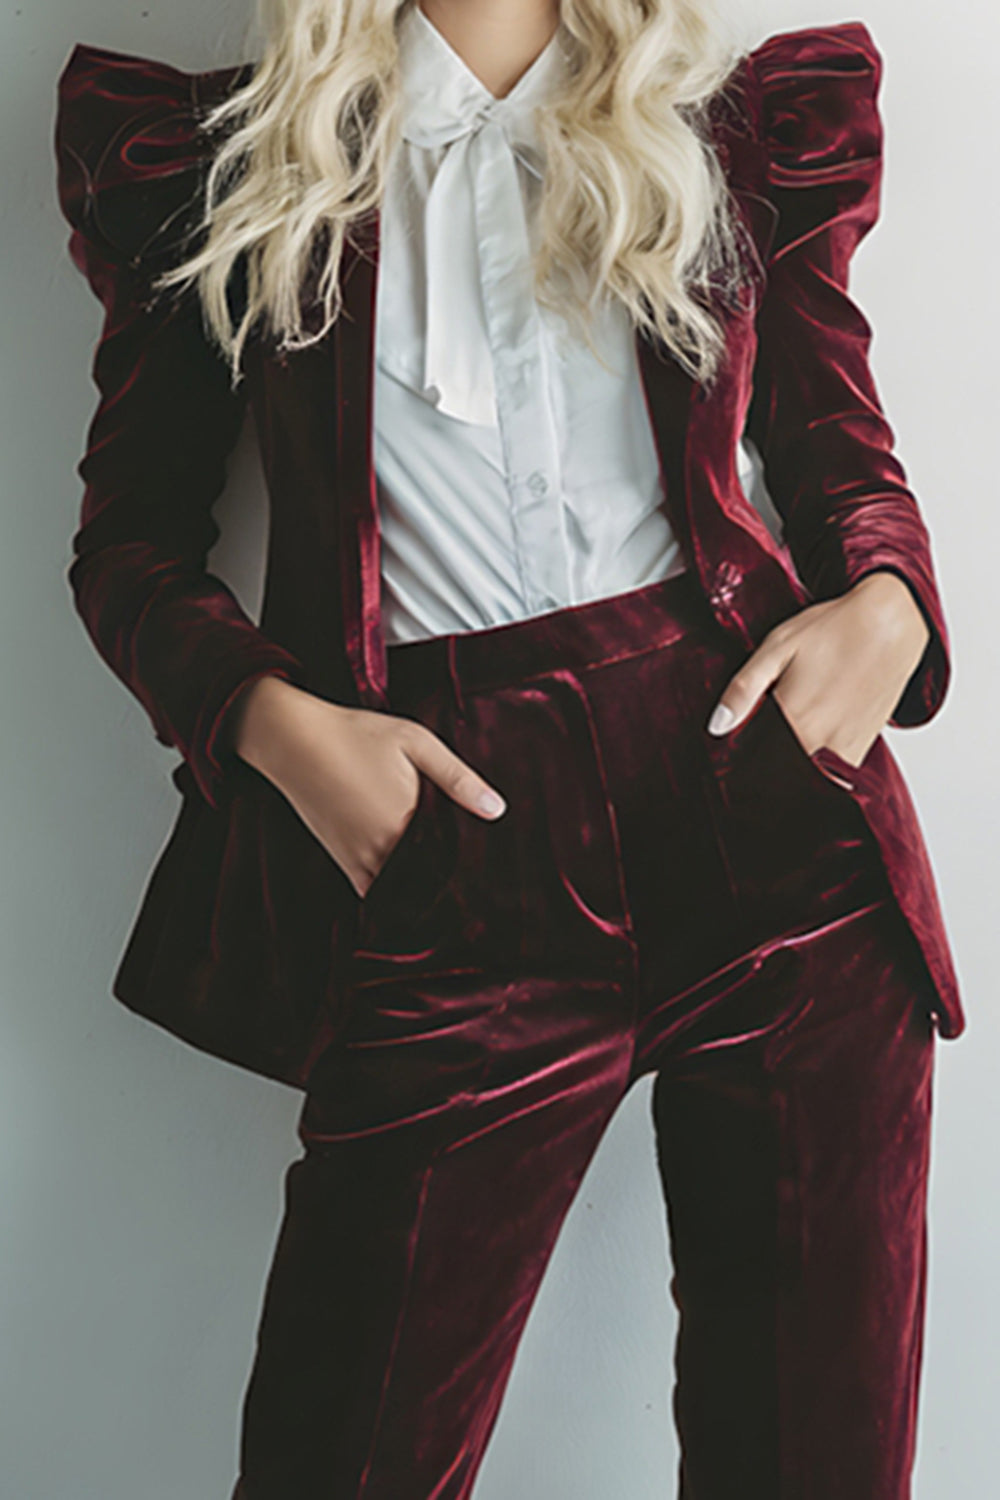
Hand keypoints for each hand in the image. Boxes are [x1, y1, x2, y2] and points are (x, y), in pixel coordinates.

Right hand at [231, 676, 506, 897]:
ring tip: (445, 883)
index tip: (490, 872)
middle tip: (475, 883)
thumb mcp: (416, 743)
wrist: (294, 740)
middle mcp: (383, 848)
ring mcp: (360, 859)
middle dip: (450, 880)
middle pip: (429, 880)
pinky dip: (392, 889)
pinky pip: (374, 890)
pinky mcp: (342, 861)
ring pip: (402, 889)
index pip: (452, 860)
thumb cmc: (357, 734)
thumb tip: (498, 810)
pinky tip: (408, 879)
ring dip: (421, 887)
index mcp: (408, 821)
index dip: (471, 866)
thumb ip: (458, 778)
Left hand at [705, 571, 930, 767]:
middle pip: (782, 773)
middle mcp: (821, 742)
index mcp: (794, 719)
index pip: (755, 761)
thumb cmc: (833, 630)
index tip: (733, 754)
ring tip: (783, 744)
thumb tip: (717, 726)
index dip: (742, 760)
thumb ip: (744, 689)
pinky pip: (834, 771)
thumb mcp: (777, 648)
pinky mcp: (863, 746)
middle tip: (758, 746)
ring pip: (809, 775)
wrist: (891, 624)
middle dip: (766, 767)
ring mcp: (845, 748)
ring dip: (794, 768)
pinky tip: (810, 742)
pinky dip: (819, 765)